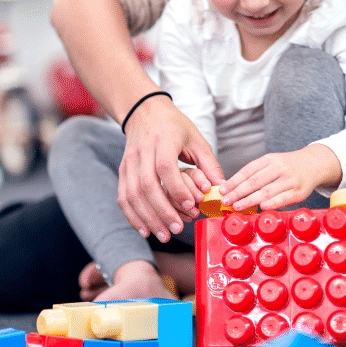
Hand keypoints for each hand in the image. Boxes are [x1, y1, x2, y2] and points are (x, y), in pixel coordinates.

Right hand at [118, 94, 224, 241]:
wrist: (144, 112)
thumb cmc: (174, 126)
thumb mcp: (196, 139)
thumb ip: (209, 164)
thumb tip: (222, 189)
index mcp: (164, 140)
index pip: (166, 167)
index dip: (177, 189)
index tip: (191, 206)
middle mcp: (143, 151)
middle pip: (147, 186)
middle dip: (163, 211)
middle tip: (178, 229)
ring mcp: (130, 162)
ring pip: (133, 195)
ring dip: (148, 218)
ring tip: (164, 234)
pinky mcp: (123, 171)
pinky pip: (124, 197)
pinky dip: (133, 216)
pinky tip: (145, 230)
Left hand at [219, 144, 340, 211]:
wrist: (314, 164)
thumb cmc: (287, 167)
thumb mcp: (271, 163)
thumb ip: (255, 174)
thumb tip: (232, 188)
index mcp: (269, 159)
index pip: (248, 171)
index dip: (234, 181)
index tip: (222, 190)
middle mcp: (279, 168)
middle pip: (255, 181)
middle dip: (238, 192)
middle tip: (226, 200)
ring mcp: (289, 180)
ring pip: (266, 191)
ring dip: (250, 200)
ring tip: (237, 206)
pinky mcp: (298, 192)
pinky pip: (283, 198)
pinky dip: (272, 203)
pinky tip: (262, 207)